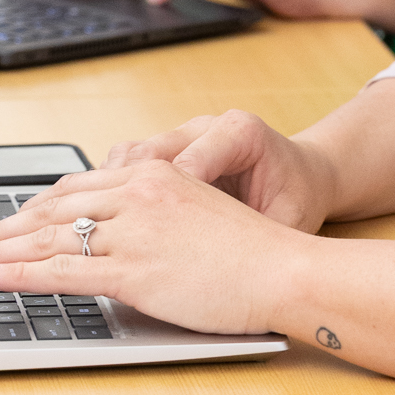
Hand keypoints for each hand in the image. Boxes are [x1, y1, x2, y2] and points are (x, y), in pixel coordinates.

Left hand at [0, 159, 308, 334]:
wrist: (286, 267)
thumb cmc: (253, 253)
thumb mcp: (197, 219)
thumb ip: (153, 222)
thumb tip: (115, 244)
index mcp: (153, 176)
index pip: (75, 190)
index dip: (30, 210)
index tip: (0, 225)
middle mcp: (138, 194)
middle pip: (50, 210)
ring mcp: (134, 231)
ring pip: (47, 238)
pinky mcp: (135, 270)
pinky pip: (61, 271)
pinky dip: (17, 274)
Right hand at [99, 108, 337, 232]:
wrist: (303, 175)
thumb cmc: (297, 199)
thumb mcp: (287, 220)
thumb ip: (255, 235)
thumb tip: (224, 269)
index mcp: (240, 133)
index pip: (188, 164)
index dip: (161, 203)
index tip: (143, 238)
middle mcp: (206, 125)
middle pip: (147, 153)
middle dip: (121, 195)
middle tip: (98, 235)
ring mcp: (184, 133)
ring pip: (130, 154)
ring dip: (109, 190)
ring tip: (91, 228)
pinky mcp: (170, 148)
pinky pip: (130, 162)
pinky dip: (114, 189)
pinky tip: (103, 219)